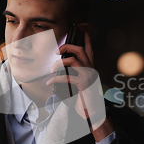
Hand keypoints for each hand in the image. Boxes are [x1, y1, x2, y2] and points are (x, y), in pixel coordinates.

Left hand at [46, 24, 112, 140]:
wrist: (94, 113)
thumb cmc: (86, 100)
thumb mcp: (81, 85)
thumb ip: (75, 76)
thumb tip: (62, 68)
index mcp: (91, 69)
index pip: (90, 50)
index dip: (86, 39)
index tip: (83, 29)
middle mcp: (92, 70)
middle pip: (81, 50)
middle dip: (67, 46)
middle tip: (57, 51)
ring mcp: (89, 76)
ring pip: (73, 60)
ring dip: (59, 62)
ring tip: (52, 69)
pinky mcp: (84, 84)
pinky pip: (67, 76)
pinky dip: (56, 78)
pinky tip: (49, 82)